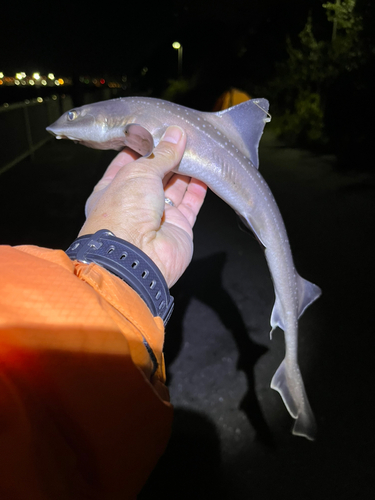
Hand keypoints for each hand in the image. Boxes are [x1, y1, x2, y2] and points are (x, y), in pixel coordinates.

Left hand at [79, 126, 206, 287]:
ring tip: (198, 148)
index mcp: (113, 188)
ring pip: (175, 188)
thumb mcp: (139, 172)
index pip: (128, 162)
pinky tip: (206, 172)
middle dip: (168, 156)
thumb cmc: (123, 212)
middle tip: (183, 135)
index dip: (143, 147)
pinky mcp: (179, 227)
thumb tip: (176, 134)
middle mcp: (135, 203)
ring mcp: (158, 217)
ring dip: (186, 170)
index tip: (157, 129)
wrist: (136, 257)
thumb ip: (161, 154)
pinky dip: (199, 189)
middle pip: (155, 174)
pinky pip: (191, 204)